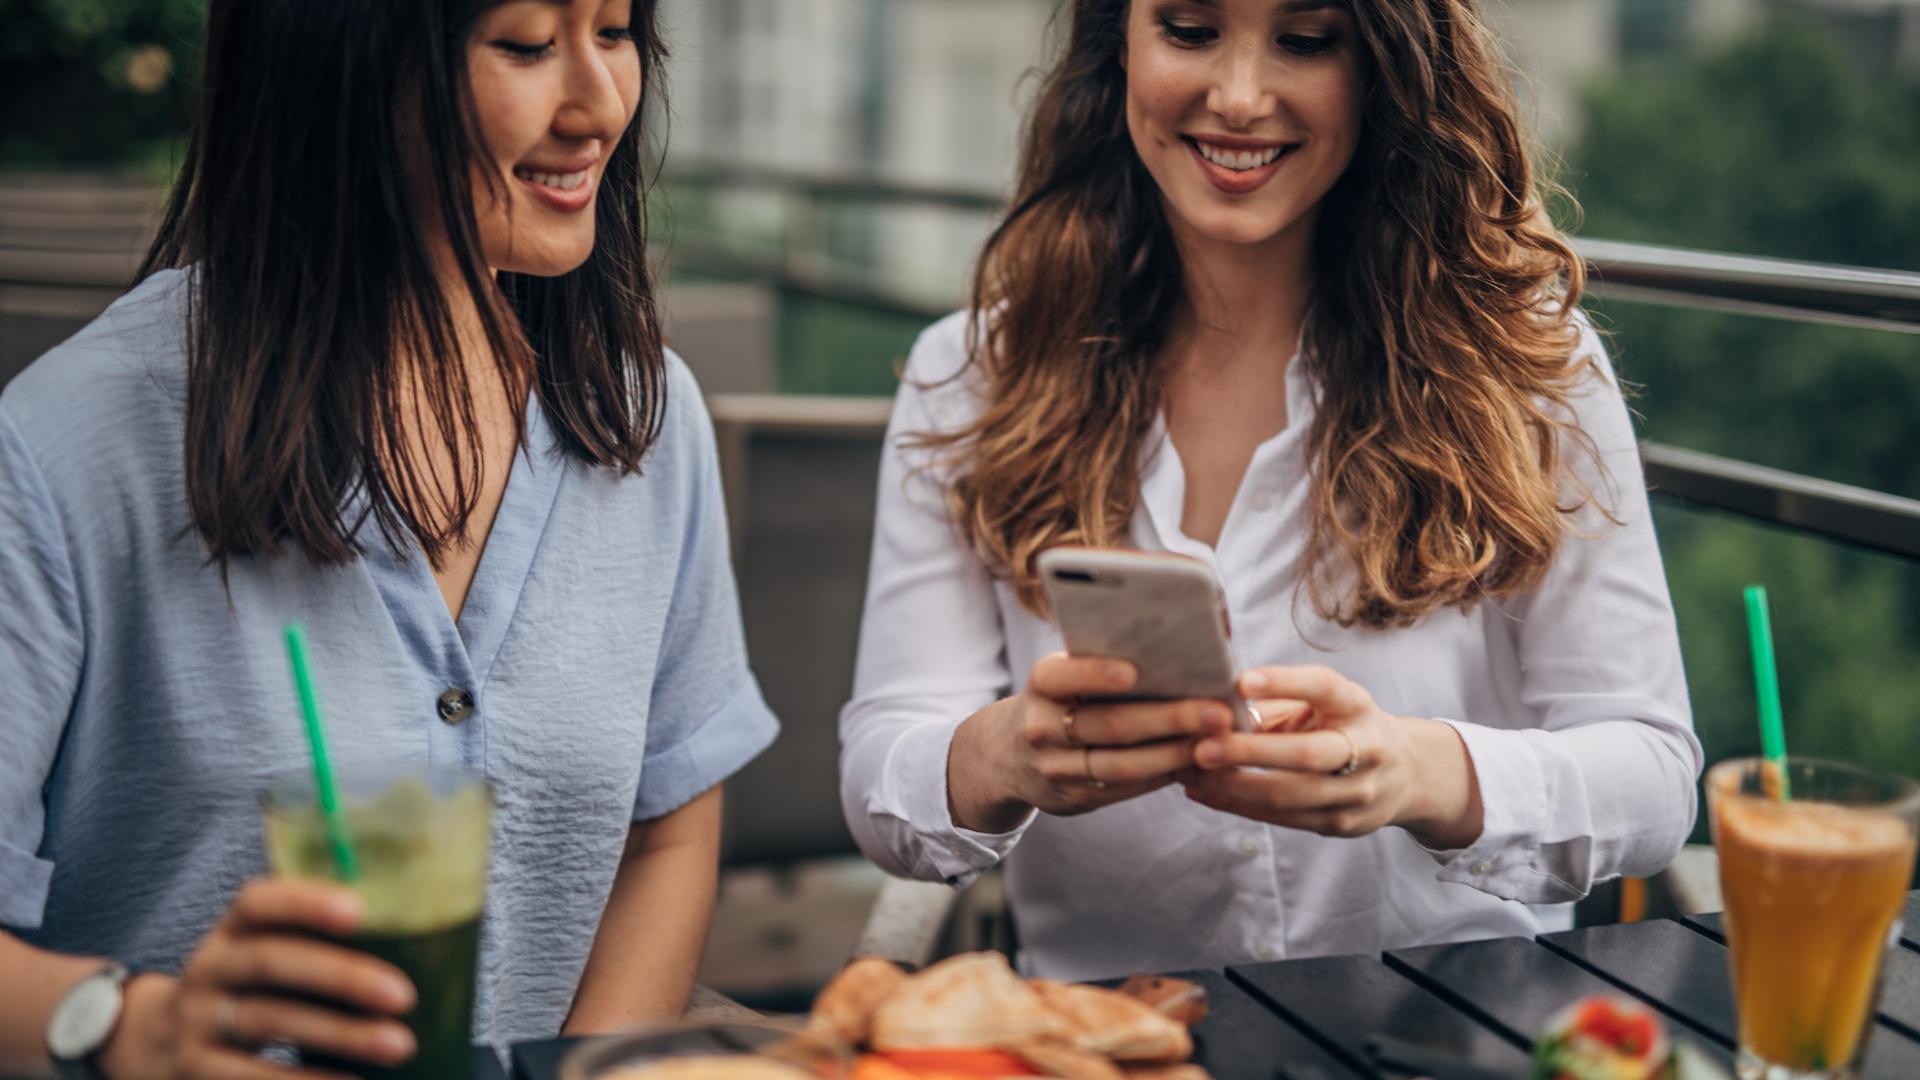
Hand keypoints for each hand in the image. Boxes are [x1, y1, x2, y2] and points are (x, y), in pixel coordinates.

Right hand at [97, 879, 417, 1079]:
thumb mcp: (265, 955)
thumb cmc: (248, 990)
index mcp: (232, 929)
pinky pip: (252, 1076)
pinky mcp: (196, 1071)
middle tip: (404, 995)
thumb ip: (318, 941)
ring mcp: (196, 1023)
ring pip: (269, 1021)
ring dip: (340, 1035)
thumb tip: (423, 937)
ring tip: (399, 1045)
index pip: (260, 901)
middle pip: (271, 962)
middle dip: (342, 976)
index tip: (361, 910)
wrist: (155, 1045)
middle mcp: (209, 969)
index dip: (306, 902)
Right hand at [948, 653, 1236, 832]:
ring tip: (1218, 743)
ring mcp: (1056, 768)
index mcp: (1041, 686)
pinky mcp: (1074, 799)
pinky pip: (1125, 789)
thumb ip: (1099, 667)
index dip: (1095, 673)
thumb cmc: (1057, 701)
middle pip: (1110, 725)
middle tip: (1217, 712)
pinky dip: (1164, 775)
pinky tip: (1197, 763)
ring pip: (1122, 765)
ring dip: (1175, 754)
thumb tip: (1180, 657)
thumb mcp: (1061, 678)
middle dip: (1169, 719)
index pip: (1062, 676)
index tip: (1134, 671)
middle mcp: (1041, 727)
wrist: (1005, 755)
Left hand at [1178, 665, 1483, 848]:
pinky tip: (1201, 790)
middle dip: (1251, 752)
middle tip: (1201, 747)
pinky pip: (1280, 818)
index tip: (1241, 681)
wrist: (1405, 774)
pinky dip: (1234, 805)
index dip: (1285, 682)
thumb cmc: (1342, 726)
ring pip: (1290, 795)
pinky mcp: (1341, 825)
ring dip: (1233, 786)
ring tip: (1189, 771)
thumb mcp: (1322, 704)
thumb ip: (1274, 701)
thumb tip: (1211, 701)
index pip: (1325, 688)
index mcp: (1357, 706)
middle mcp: (1368, 749)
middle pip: (1308, 754)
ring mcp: (1358, 793)